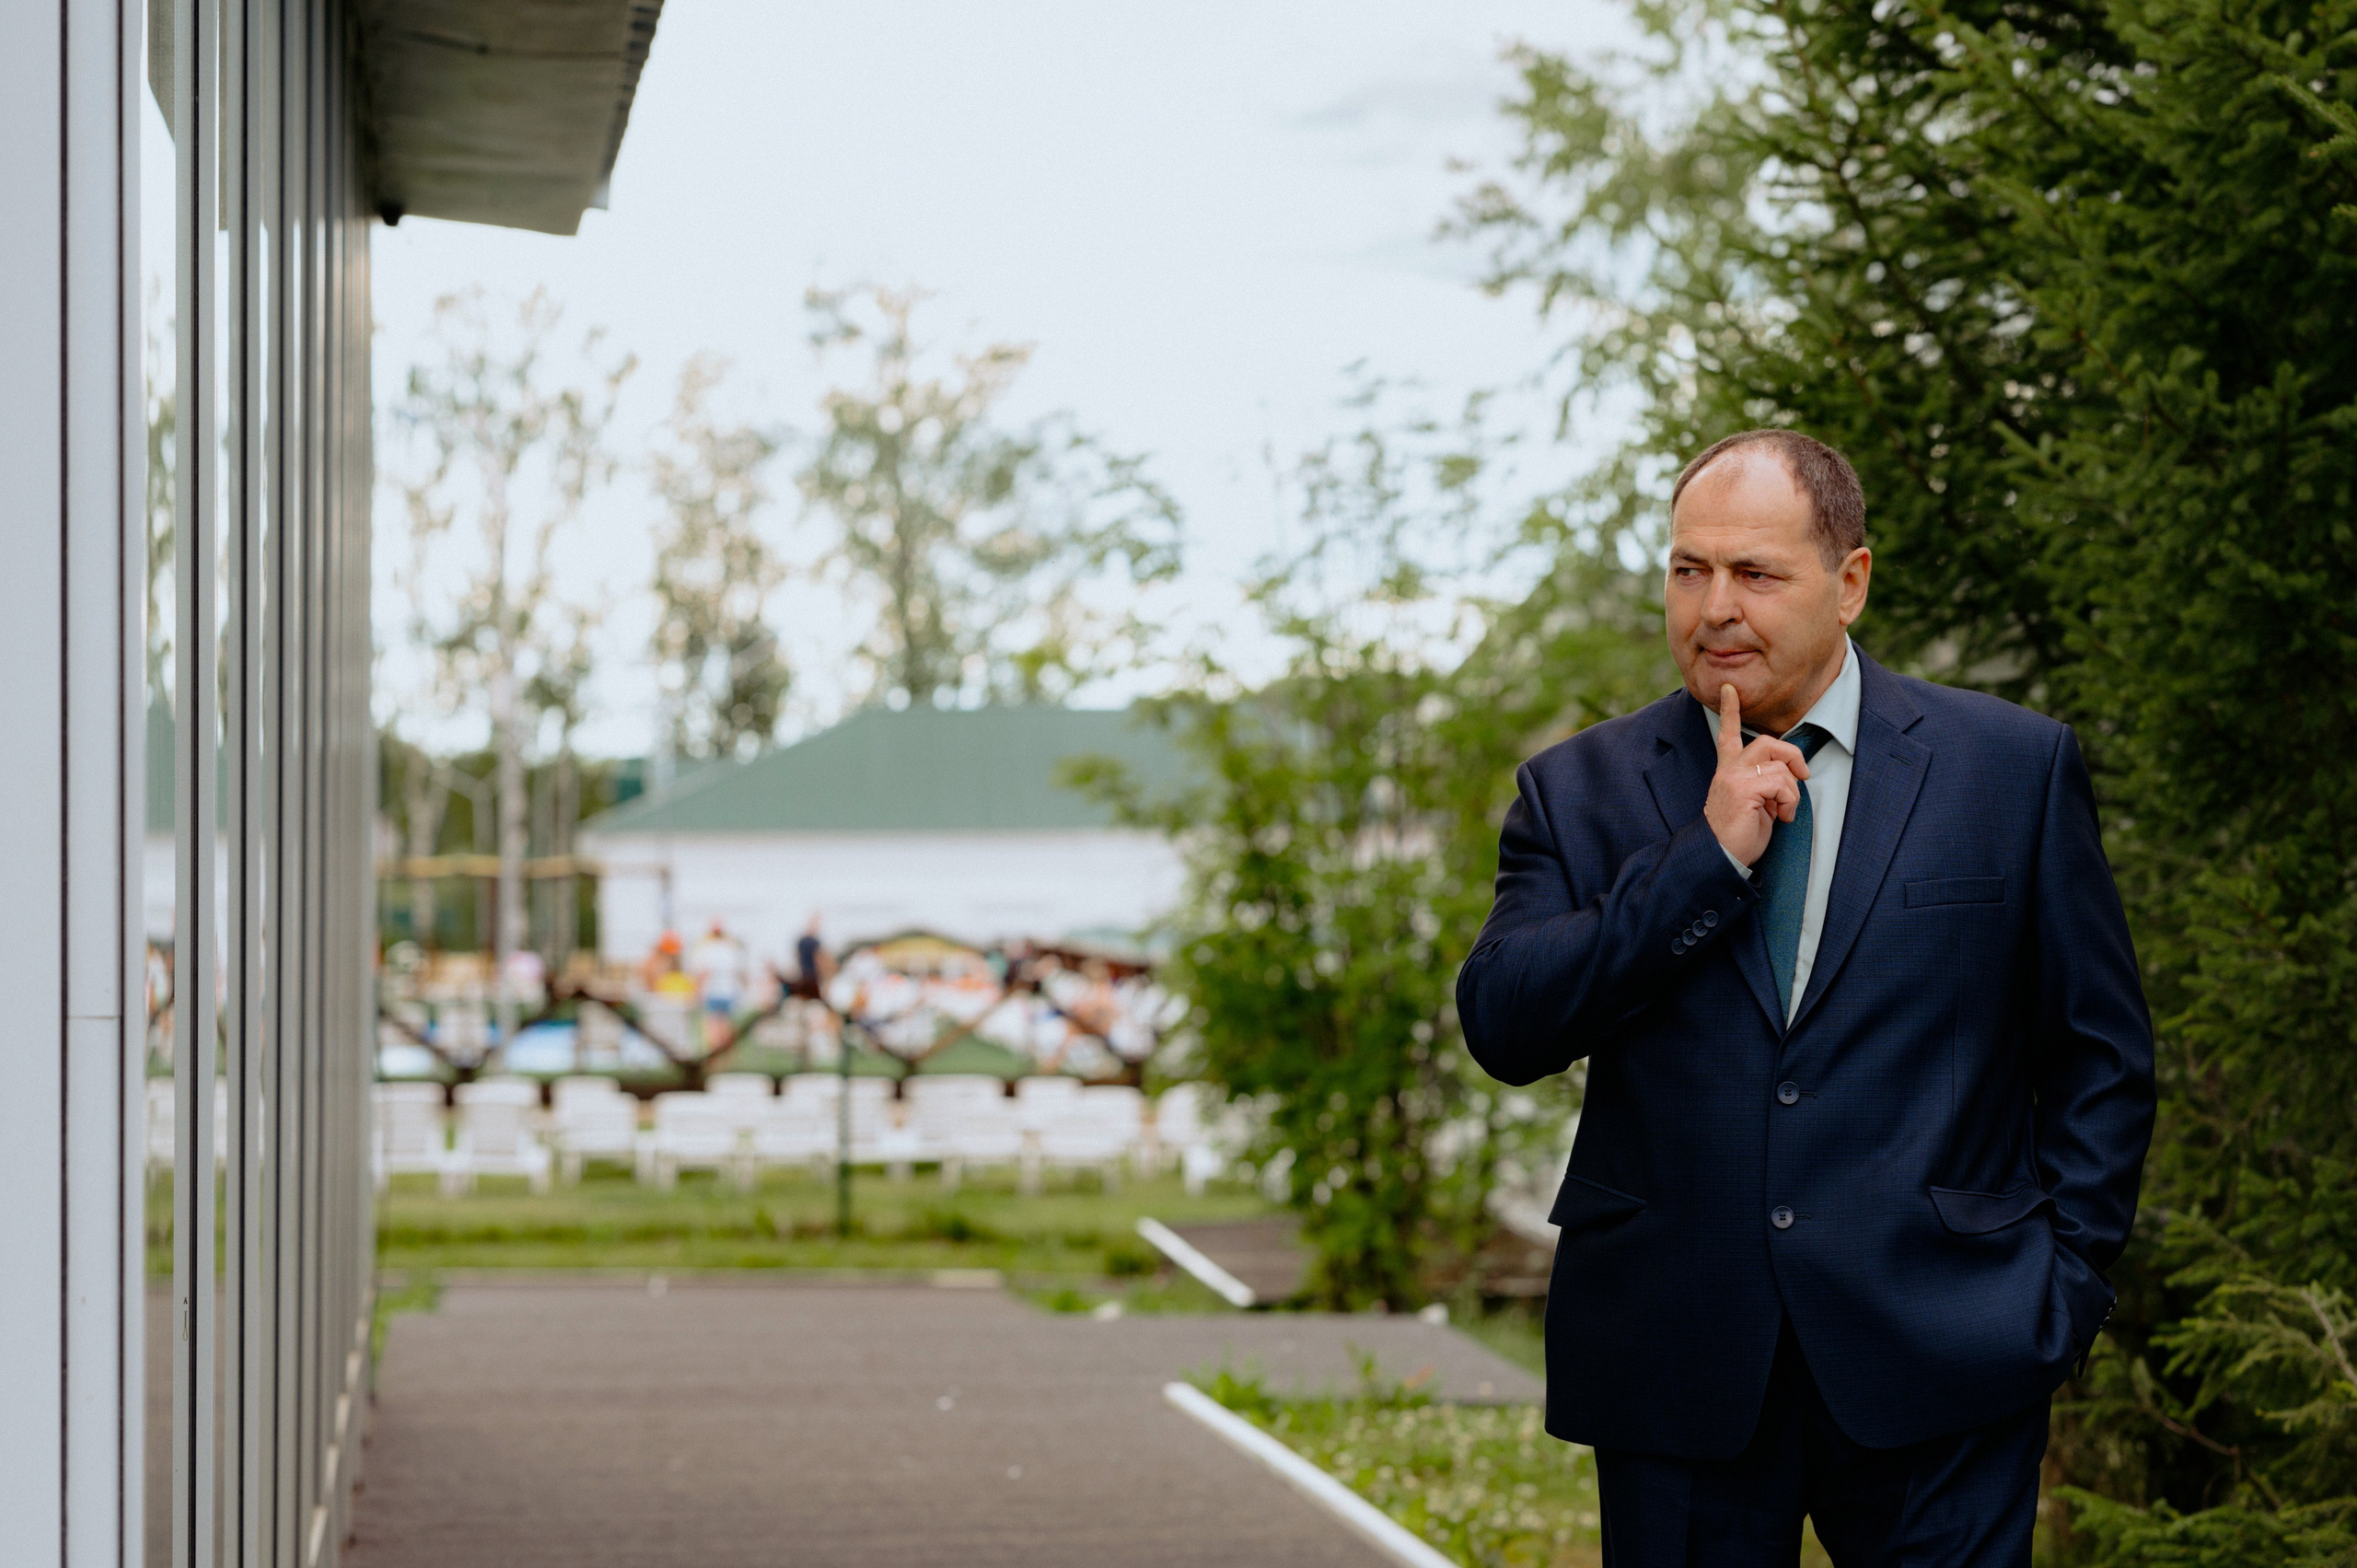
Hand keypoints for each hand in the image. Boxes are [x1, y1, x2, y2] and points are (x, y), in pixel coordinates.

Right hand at [1703, 684, 1810, 866]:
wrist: (1718, 858)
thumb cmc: (1737, 836)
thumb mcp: (1754, 805)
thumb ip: (1764, 784)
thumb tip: (1788, 777)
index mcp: (1728, 772)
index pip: (1727, 734)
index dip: (1730, 710)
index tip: (1729, 689)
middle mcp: (1728, 770)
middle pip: (1767, 743)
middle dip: (1792, 756)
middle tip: (1802, 775)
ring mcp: (1734, 778)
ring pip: (1779, 765)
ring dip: (1792, 791)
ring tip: (1784, 811)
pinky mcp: (1743, 790)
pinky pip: (1781, 784)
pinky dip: (1789, 802)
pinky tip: (1781, 817)